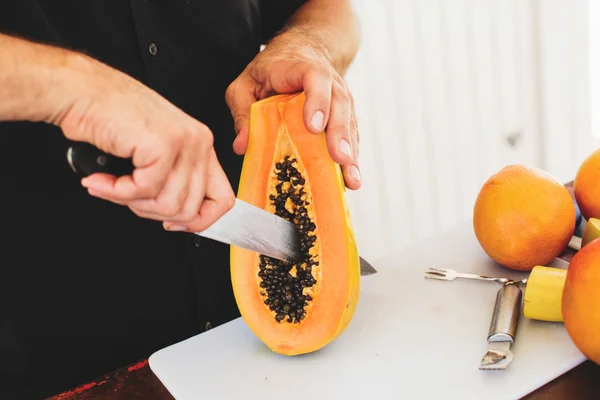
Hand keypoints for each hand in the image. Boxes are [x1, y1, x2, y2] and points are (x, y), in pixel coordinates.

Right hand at [58, 55, 234, 231]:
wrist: (82, 90)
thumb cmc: (110, 118)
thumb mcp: (154, 154)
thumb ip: (172, 182)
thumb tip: (179, 219)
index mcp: (201, 145)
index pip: (223, 200)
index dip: (199, 221)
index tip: (172, 222)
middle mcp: (199, 142)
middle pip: (191, 210)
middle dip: (153, 213)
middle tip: (127, 198)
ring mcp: (184, 142)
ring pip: (169, 205)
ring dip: (133, 203)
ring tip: (111, 185)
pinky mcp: (162, 144)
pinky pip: (145, 191)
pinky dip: (117, 192)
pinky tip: (102, 179)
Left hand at [225, 28, 360, 189]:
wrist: (299, 52)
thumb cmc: (269, 70)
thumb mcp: (245, 85)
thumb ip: (242, 112)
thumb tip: (242, 146)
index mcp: (302, 68)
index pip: (316, 78)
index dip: (317, 101)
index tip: (314, 126)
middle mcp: (329, 82)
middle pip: (340, 104)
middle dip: (340, 133)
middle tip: (339, 158)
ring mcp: (340, 99)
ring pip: (350, 122)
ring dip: (351, 151)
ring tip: (350, 179)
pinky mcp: (344, 116)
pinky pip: (351, 135)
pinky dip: (352, 158)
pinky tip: (351, 179)